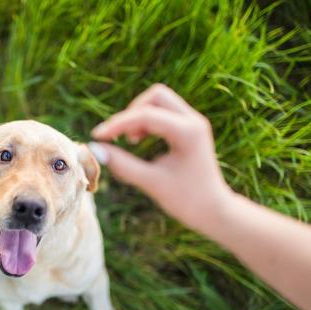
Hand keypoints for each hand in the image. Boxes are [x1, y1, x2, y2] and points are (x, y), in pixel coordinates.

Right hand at [91, 83, 233, 232]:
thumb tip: (96, 150)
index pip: (146, 115)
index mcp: (188, 132)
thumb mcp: (151, 183)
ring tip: (130, 141)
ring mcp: (193, 122)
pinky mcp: (189, 129)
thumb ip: (123, 165)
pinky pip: (163, 112)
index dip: (118, 124)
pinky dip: (146, 121)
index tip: (98, 136)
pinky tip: (138, 140)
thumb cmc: (186, 200)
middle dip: (132, 113)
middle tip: (119, 137)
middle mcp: (193, 121)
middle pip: (155, 96)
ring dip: (138, 116)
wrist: (214, 211)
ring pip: (158, 101)